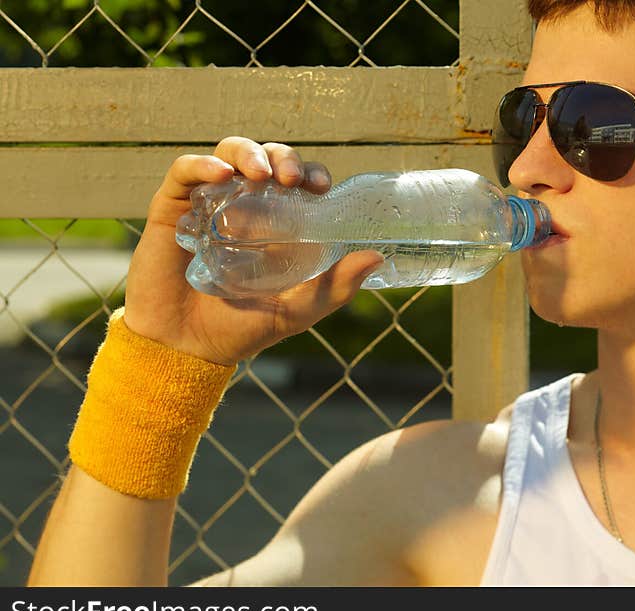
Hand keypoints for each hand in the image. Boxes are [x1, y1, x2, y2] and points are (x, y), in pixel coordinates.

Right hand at [122, 137, 384, 364]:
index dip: (312, 173)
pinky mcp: (173, 208)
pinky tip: (220, 174)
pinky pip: (185, 172)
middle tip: (292, 178)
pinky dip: (202, 165)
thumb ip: (335, 286)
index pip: (299, 181)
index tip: (320, 186)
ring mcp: (209, 202)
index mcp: (277, 223)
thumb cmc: (244, 328)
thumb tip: (377, 257)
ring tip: (260, 173)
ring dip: (248, 153)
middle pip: (268, 160)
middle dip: (284, 157)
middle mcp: (245, 205)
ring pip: (230, 155)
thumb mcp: (297, 309)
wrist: (186, 348)